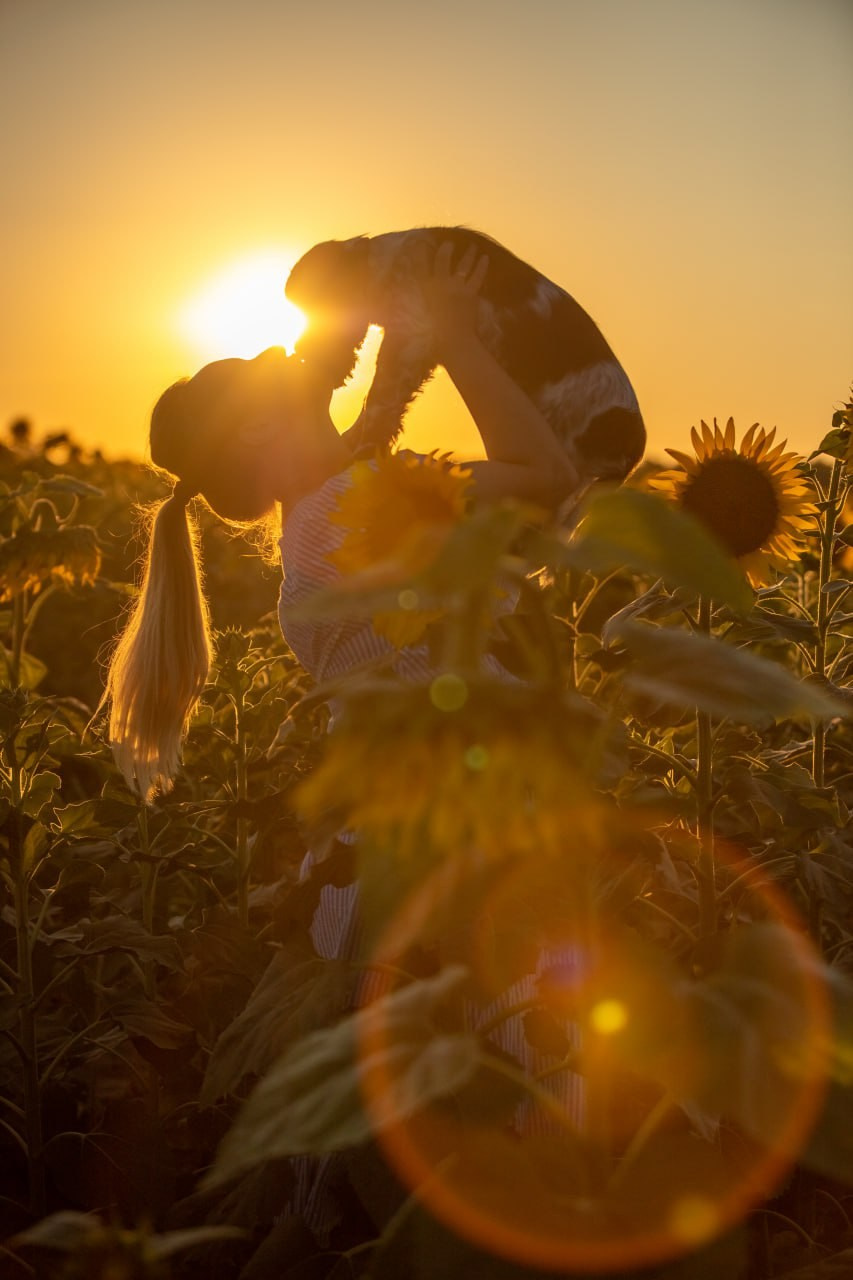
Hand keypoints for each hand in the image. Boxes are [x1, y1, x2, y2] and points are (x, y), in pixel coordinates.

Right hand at [414, 240, 488, 357]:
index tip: (420, 243)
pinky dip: (482, 266)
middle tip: (448, 243)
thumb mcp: (418, 318)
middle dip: (445, 250)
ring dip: (468, 255)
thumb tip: (398, 309)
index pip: (420, 266)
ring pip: (463, 265)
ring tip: (473, 246)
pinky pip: (477, 276)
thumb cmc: (432, 334)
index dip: (420, 253)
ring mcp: (457, 286)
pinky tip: (485, 258)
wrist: (452, 340)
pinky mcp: (470, 292)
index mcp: (425, 288)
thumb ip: (412, 309)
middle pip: (442, 261)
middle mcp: (440, 283)